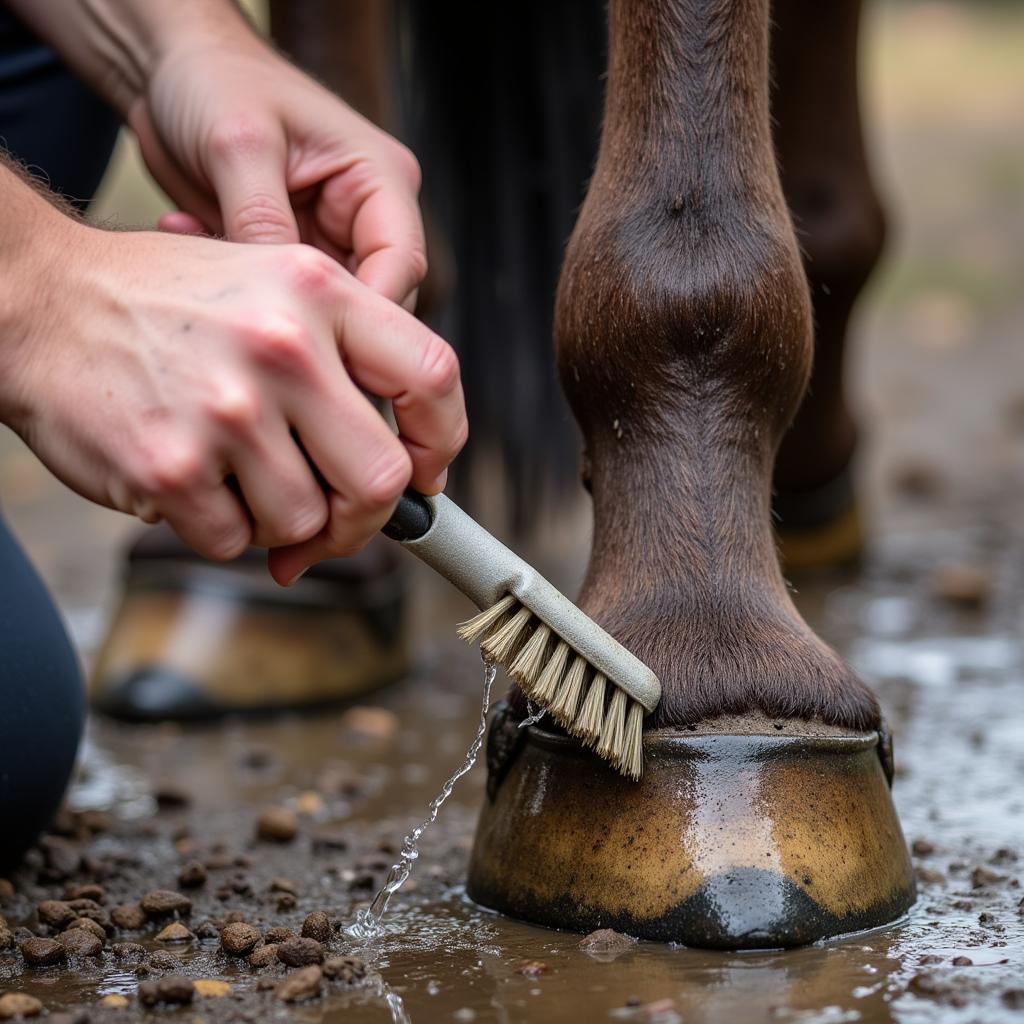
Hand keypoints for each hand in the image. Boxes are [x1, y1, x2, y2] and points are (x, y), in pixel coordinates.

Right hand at [6, 220, 465, 583]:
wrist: (41, 301)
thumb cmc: (167, 302)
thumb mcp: (273, 284)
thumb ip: (347, 357)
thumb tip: (407, 467)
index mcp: (320, 291)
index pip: (434, 378)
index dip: (440, 443)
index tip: (423, 474)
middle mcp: (284, 347)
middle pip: (380, 480)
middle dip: (363, 520)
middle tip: (335, 520)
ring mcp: (227, 410)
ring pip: (306, 523)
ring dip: (281, 524)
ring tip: (240, 477)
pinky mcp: (172, 467)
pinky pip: (235, 542)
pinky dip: (223, 530)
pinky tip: (194, 483)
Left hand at [129, 24, 424, 307]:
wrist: (166, 71)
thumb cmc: (215, 80)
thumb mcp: (240, 144)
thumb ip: (264, 221)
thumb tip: (284, 297)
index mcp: (381, 180)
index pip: (401, 263)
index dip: (373, 310)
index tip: (325, 339)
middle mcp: (364, 217)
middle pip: (374, 298)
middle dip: (323, 319)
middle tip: (266, 329)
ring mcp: (326, 241)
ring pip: (326, 309)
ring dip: (271, 301)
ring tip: (212, 264)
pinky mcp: (288, 259)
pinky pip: (281, 299)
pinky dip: (239, 286)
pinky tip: (189, 237)